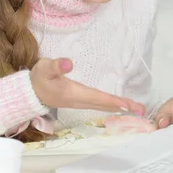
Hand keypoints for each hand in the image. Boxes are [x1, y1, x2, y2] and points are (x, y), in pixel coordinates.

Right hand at [30, 58, 144, 114]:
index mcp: (75, 94)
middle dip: (123, 107)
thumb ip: (56, 66)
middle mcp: (80, 100)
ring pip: (103, 106)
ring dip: (120, 107)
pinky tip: (119, 106)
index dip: (115, 101)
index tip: (129, 105)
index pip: (99, 98)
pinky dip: (112, 105)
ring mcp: (81, 102)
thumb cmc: (39, 79)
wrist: (30, 92)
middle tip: (142, 110)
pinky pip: (100, 104)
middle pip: (105, 105)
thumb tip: (68, 63)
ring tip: (136, 109)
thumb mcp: (45, 69)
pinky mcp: (81, 100)